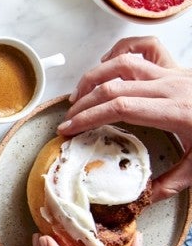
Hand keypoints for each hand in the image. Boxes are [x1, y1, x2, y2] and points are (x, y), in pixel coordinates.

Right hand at [59, 36, 191, 201]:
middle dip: (83, 103)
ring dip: (94, 76)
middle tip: (68, 120)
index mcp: (174, 110)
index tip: (68, 129)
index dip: (89, 116)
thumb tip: (142, 199)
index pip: (120, 106)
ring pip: (123, 61)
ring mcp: (173, 72)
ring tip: (79, 95)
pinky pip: (146, 46)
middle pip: (113, 85)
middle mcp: (170, 86)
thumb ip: (171, 183)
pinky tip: (108, 63)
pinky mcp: (177, 67)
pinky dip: (122, 50)